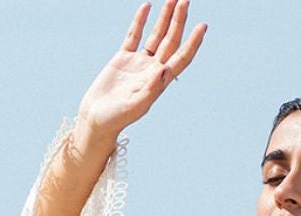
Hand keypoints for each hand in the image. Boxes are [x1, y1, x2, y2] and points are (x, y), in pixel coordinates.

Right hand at [76, 0, 206, 145]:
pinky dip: (140, 21)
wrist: (97, 119)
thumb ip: (150, 89)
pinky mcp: (123, 58)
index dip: (193, 43)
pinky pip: (134, 35)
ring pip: (156, 35)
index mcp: (159, 82)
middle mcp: (152, 70)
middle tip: (186, 0)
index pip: (181, 58)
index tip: (203, 26)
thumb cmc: (116, 118)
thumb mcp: (135, 106)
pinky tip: (147, 6)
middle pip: (171, 41)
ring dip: (165, 18)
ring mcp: (138, 63)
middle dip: (179, 21)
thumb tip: (164, 69)